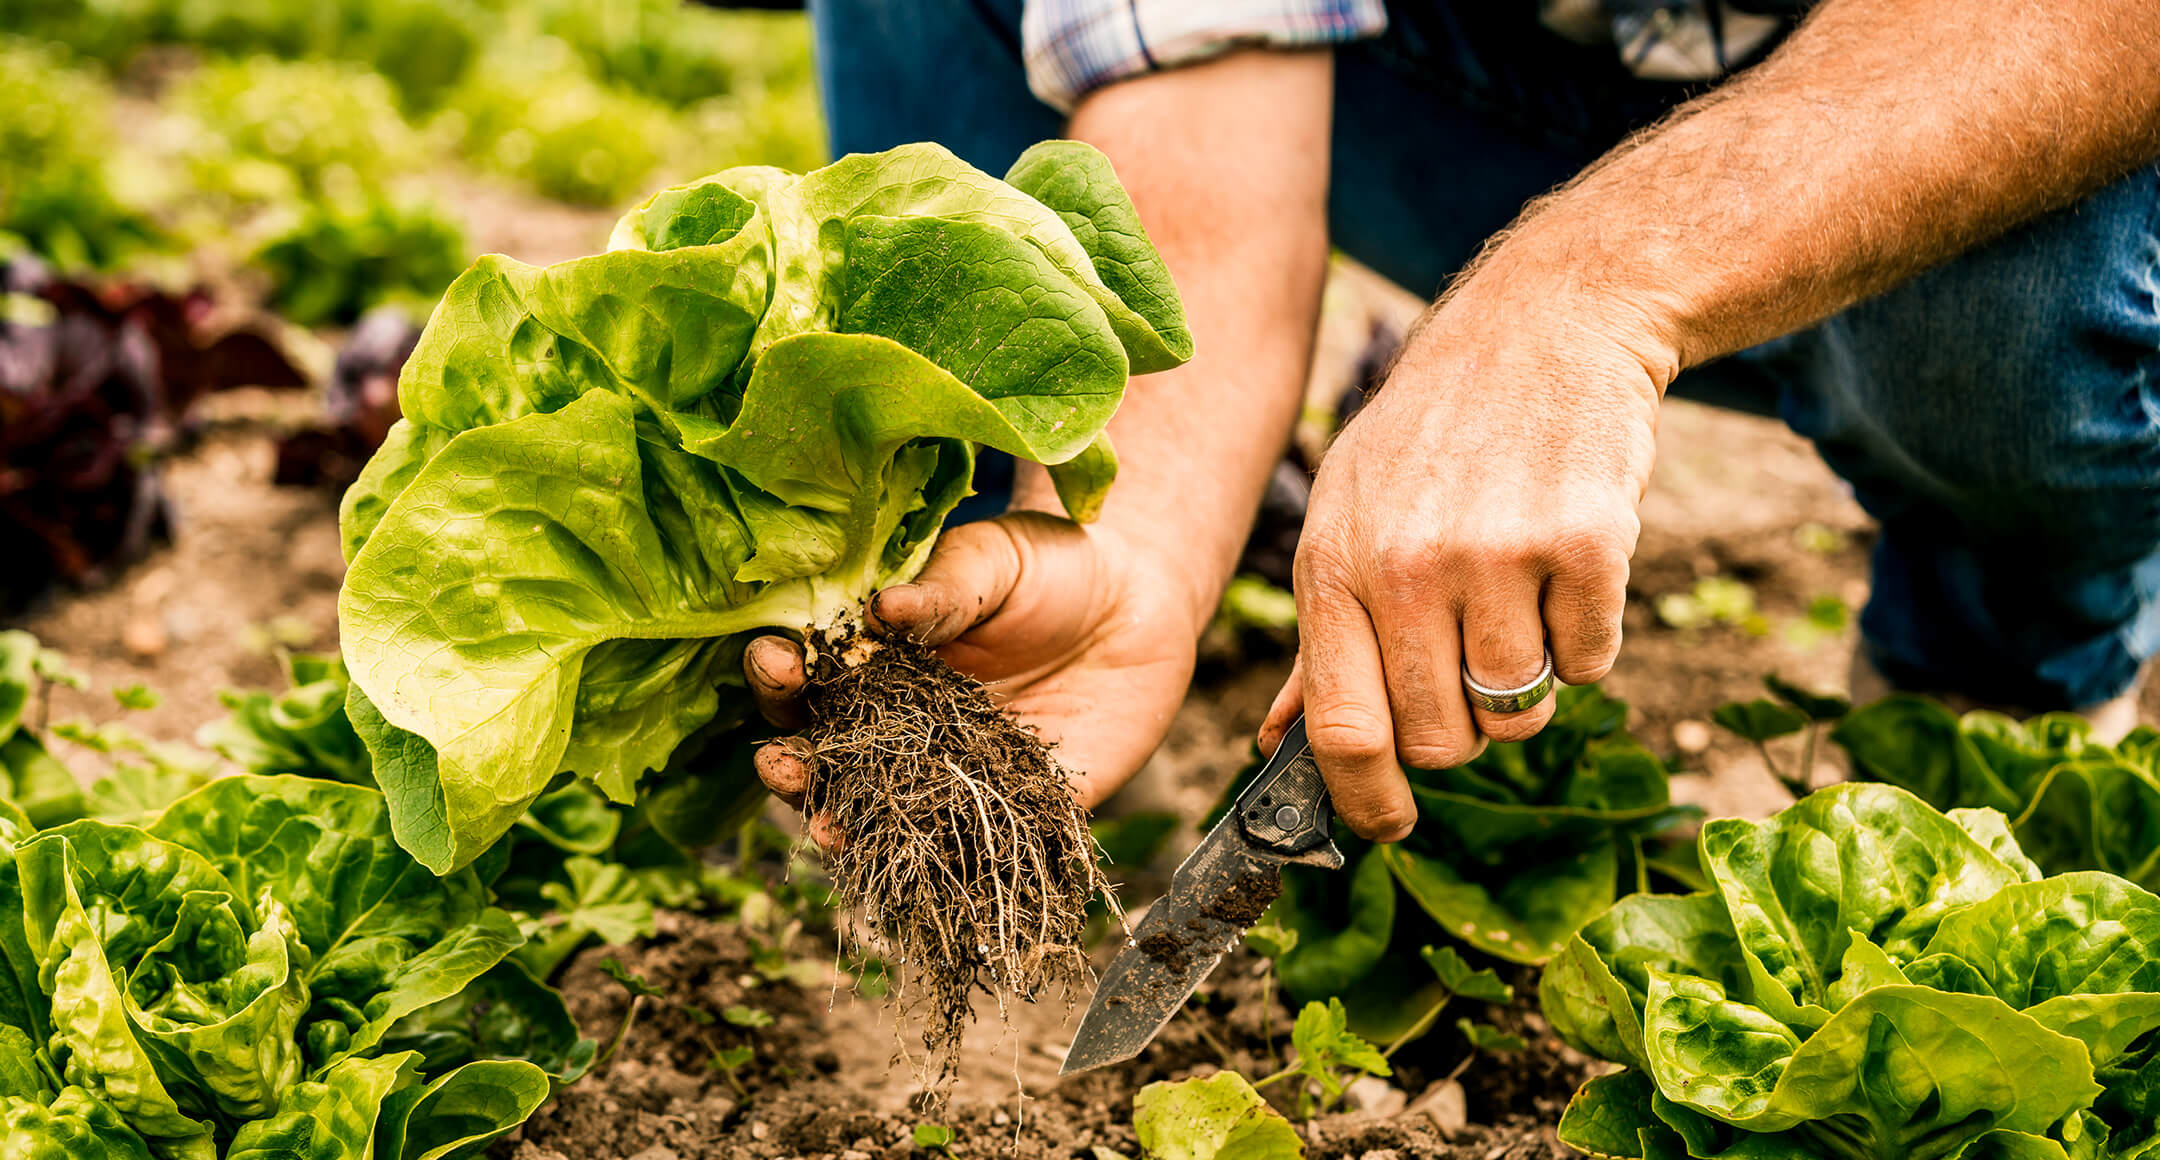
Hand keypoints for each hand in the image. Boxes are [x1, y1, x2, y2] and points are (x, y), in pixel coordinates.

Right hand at [745, 511, 1203, 838]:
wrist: (1142, 603)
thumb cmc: (1052, 565)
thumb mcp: (994, 560)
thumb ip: (943, 590)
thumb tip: (881, 607)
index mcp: (880, 660)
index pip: (813, 677)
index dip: (783, 673)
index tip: (773, 659)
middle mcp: (904, 728)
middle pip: (830, 757)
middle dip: (794, 764)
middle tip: (777, 760)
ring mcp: (954, 775)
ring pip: (884, 815)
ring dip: (846, 828)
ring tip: (822, 830)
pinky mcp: (1018, 811)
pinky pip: (973, 848)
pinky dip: (942, 868)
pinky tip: (917, 873)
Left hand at [1261, 261, 1669, 840]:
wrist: (1542, 328)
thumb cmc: (1432, 437)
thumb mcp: (1345, 516)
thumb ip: (1320, 639)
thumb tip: (1274, 746)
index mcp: (1334, 565)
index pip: (1343, 729)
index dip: (1367, 802)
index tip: (1388, 827)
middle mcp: (1407, 565)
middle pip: (1440, 738)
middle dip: (1460, 732)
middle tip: (1469, 668)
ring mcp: (1498, 554)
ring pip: (1519, 710)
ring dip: (1526, 685)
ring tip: (1516, 604)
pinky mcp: (1586, 543)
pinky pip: (1591, 664)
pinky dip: (1585, 640)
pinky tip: (1564, 570)